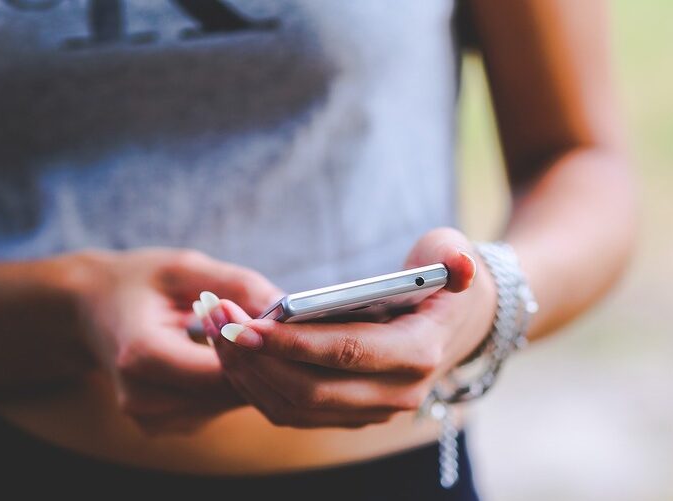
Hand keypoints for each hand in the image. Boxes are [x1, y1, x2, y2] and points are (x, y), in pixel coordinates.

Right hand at [71, 248, 282, 434]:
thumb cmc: (138, 281)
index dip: (261, 350)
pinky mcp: (160, 426)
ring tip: (260, 338)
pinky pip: (215, 407)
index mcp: (142, 355)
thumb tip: (289, 307)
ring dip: (251, 374)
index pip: (222, 370)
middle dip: (263, 363)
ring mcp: (150, 419)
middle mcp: (142, 397)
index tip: (290, 327)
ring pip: (227, 403)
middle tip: (290, 333)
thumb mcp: (184, 267)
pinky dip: (231, 383)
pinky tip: (233, 356)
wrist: (87, 309)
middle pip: (228, 392)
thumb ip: (237, 285)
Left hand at [202, 228, 496, 428]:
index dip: (292, 343)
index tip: (244, 325)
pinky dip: (257, 386)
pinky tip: (232, 352)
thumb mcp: (452, 252)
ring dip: (247, 374)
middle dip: (256, 359)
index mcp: (418, 354)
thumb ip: (453, 256)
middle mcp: (397, 395)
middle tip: (216, 322)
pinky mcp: (349, 415)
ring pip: (295, 408)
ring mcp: (372, 411)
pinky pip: (292, 412)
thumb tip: (458, 263)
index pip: (346, 354)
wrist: (456, 323)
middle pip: (311, 390)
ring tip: (213, 332)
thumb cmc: (441, 279)